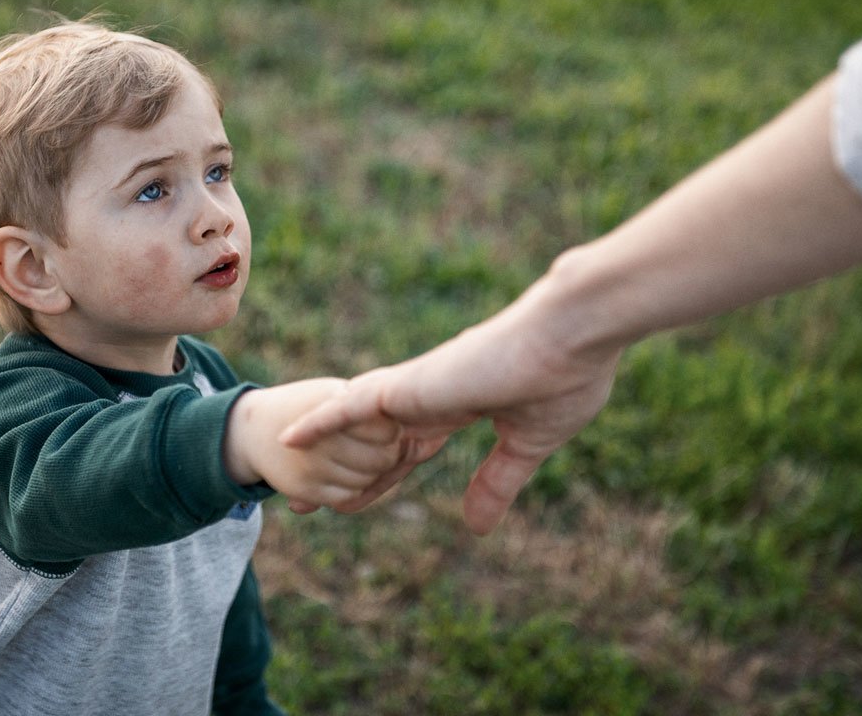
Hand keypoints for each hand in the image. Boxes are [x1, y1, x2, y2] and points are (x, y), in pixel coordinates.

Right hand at [224, 378, 413, 510]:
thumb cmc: (303, 406)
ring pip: (366, 480)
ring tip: (374, 459)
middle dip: (391, 454)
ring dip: (375, 474)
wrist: (252, 429)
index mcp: (330, 406)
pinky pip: (347, 497)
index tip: (396, 426)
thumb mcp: (329, 393)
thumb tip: (406, 421)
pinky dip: (357, 489)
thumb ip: (362, 404)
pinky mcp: (304, 489)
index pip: (384, 427)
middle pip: (381, 457)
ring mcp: (311, 464)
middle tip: (394, 447)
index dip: (394, 430)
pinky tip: (354, 474)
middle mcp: (320, 436)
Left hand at [281, 280, 623, 533]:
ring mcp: (415, 388)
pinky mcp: (410, 383)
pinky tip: (287, 438)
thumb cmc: (565, 378)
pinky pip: (351, 404)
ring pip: (354, 429)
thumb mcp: (526, 445)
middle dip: (340, 473)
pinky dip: (320, 421)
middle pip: (369, 443)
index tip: (362, 499)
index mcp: (457, 405)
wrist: (574, 334)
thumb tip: (476, 527)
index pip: (407, 450)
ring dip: (321, 458)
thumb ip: (497, 481)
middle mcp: (428, 395)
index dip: (384, 476)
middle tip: (307, 503)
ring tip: (286, 488)